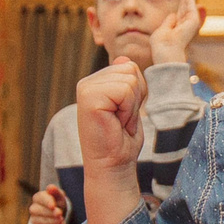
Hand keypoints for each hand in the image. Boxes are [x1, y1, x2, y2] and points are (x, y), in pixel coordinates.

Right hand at [28, 185, 68, 223]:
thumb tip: (51, 187)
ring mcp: (34, 219)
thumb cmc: (58, 202)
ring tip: (61, 220)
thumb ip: (55, 191)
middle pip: (37, 210)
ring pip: (39, 221)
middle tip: (59, 213)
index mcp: (38, 197)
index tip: (53, 206)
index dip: (46, 202)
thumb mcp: (59, 196)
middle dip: (49, 213)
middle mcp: (33, 208)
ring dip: (51, 221)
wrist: (58, 215)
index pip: (40, 198)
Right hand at [76, 58, 148, 178]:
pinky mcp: (89, 98)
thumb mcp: (130, 104)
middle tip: (121, 120)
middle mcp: (87, 82)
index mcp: (96, 82)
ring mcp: (86, 88)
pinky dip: (128, 109)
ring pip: (130, 79)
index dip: (136, 93)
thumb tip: (124, 58)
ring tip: (118, 122)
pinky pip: (125, 90)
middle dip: (135, 98)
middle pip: (130, 70)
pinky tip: (116, 123)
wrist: (113, 165)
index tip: (124, 114)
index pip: (130, 67)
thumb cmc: (122, 139)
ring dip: (131, 106)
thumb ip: (127, 81)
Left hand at [149, 0, 204, 66]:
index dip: (179, 8)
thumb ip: (168, 22)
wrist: (166, 50)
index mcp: (176, 31)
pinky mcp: (193, 21)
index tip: (180, 0)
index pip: (179, 17)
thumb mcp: (162, 30)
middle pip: (185, 10)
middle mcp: (184, 28)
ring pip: (188, 7)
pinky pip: (191, 6)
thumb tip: (173, 14)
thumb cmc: (161, 44)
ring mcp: (189, 25)